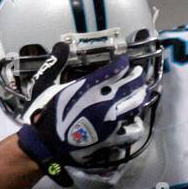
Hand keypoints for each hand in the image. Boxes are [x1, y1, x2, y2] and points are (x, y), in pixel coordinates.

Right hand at [16, 43, 152, 184]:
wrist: (47, 142)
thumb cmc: (45, 114)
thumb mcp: (45, 84)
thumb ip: (55, 63)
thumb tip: (61, 45)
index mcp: (88, 86)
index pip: (115, 70)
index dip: (123, 64)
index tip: (125, 62)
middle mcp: (103, 100)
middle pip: (130, 85)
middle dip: (137, 77)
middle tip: (138, 73)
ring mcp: (110, 119)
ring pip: (135, 104)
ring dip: (140, 95)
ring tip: (142, 92)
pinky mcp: (111, 136)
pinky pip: (132, 129)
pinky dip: (135, 123)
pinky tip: (134, 119)